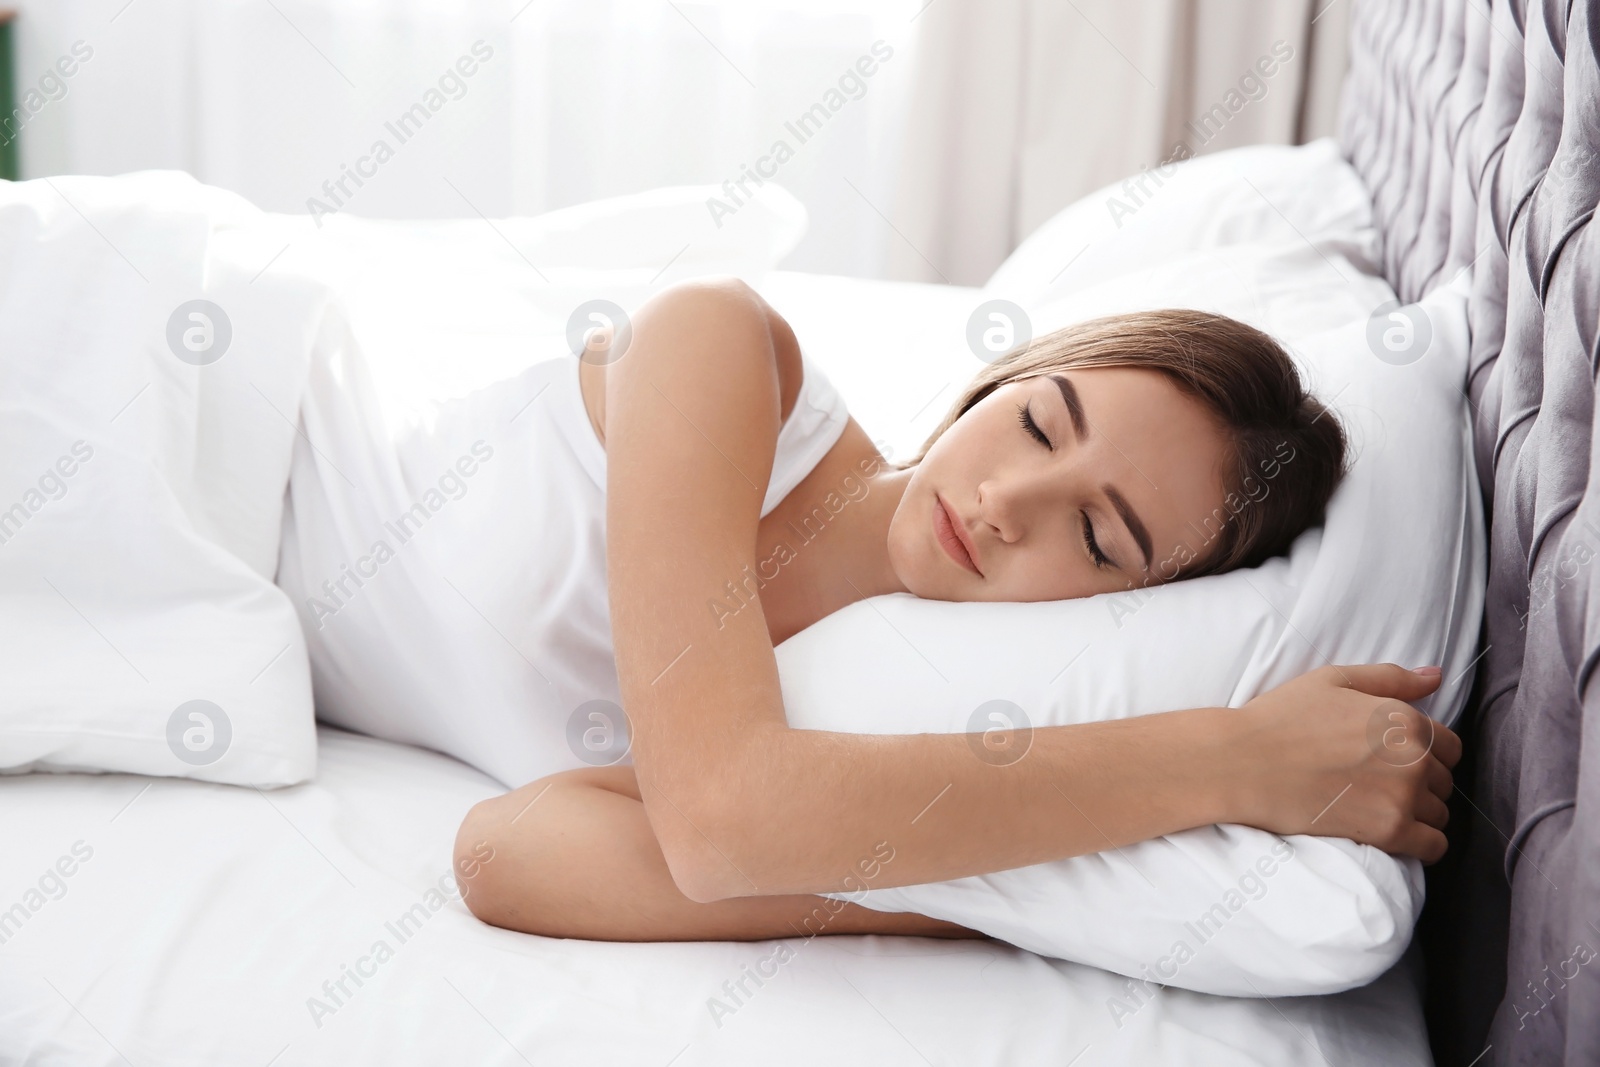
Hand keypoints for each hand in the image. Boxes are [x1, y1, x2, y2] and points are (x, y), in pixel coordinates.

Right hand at [1230, 663, 1460, 862]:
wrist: (1242, 763)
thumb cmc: (1280, 718)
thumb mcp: (1333, 680)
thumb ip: (1391, 678)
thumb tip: (1436, 675)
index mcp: (1405, 719)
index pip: (1450, 746)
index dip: (1427, 753)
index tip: (1396, 762)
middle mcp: (1413, 757)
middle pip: (1443, 782)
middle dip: (1420, 784)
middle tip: (1379, 786)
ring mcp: (1403, 795)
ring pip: (1440, 814)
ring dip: (1419, 814)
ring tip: (1379, 809)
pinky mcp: (1389, 830)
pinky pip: (1434, 846)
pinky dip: (1422, 844)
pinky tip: (1395, 834)